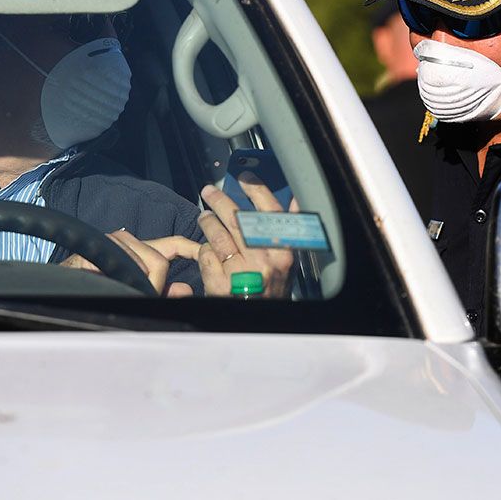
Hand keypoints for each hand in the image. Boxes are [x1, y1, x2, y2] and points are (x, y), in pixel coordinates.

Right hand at [62, 230, 200, 296]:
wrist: (63, 286)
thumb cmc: (98, 288)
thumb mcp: (137, 290)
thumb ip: (162, 291)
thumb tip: (185, 290)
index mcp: (141, 249)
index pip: (174, 244)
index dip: (193, 248)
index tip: (207, 253)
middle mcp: (129, 239)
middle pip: (161, 260)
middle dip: (157, 283)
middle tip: (140, 293)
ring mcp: (114, 241)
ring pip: (148, 264)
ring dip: (141, 283)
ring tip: (120, 287)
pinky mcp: (101, 247)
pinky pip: (127, 266)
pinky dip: (126, 279)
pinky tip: (114, 280)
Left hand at [197, 176, 296, 297]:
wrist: (257, 323)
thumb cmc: (274, 289)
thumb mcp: (289, 260)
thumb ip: (291, 229)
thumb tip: (296, 200)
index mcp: (282, 252)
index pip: (269, 212)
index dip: (256, 191)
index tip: (245, 178)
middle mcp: (262, 260)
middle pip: (237, 220)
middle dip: (221, 201)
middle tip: (210, 192)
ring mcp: (239, 272)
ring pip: (218, 236)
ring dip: (208, 222)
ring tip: (205, 216)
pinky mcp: (219, 284)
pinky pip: (207, 256)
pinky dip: (205, 249)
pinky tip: (206, 247)